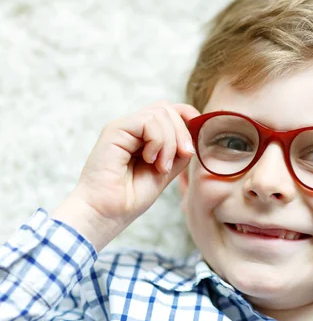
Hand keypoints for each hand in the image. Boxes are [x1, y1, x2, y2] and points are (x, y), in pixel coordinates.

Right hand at [52, 101, 200, 250]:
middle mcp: (133, 129)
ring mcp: (124, 128)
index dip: (187, 114)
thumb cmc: (131, 197)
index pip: (168, 111)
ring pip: (160, 113)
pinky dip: (158, 141)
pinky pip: (148, 121)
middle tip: (183, 156)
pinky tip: (149, 160)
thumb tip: (194, 134)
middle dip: (182, 132)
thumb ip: (178, 152)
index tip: (195, 135)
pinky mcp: (115, 129)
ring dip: (170, 142)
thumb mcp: (165, 171)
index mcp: (143, 136)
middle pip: (166, 108)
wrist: (108, 212)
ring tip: (161, 166)